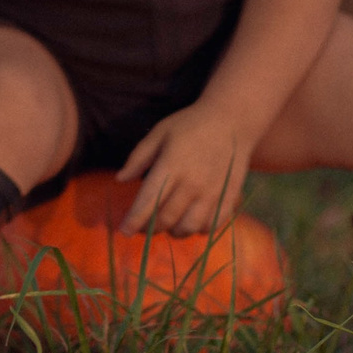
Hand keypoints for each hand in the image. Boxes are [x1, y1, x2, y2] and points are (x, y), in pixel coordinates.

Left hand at [117, 103, 255, 235]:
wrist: (232, 120)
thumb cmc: (190, 125)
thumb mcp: (159, 133)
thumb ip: (139, 157)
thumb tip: (120, 179)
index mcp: (171, 166)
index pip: (148, 202)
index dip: (134, 221)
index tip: (124, 231)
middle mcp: (192, 183)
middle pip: (166, 219)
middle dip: (150, 228)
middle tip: (143, 226)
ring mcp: (212, 193)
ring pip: (188, 227)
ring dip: (173, 232)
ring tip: (167, 225)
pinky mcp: (229, 198)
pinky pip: (211, 226)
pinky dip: (197, 230)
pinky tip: (190, 221)